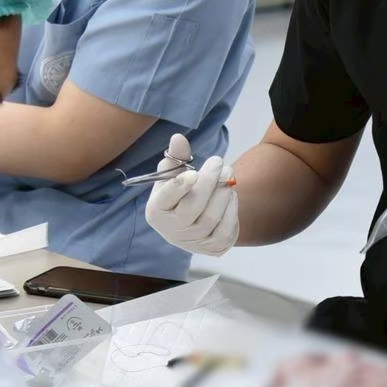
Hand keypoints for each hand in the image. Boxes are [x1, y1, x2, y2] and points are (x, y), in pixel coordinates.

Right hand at [145, 132, 237, 255]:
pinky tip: (229, 195)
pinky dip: (231, 208)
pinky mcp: (213, 248)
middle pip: (193, 206)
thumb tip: (178, 138)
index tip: (192, 174)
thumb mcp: (174, 173)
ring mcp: (192, 242)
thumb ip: (176, 156)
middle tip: (219, 162)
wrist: (195, 222)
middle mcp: (171, 231)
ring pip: (212, 216)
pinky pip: (226, 228)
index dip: (178, 187)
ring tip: (227, 176)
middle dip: (209, 181)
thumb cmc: (181, 192)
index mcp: (155, 211)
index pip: (165, 199)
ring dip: (223, 192)